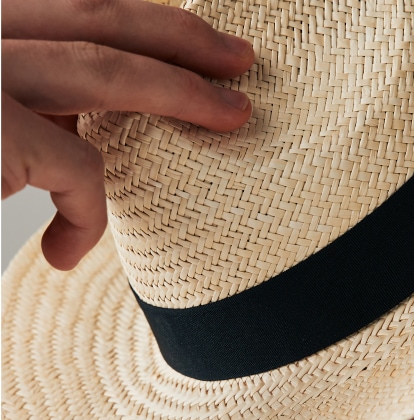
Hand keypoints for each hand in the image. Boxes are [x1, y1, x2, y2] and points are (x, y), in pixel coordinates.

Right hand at [1, 0, 254, 269]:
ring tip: (236, 117)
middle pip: (96, 15)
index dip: (141, 22)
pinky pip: (75, 167)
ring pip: (103, 72)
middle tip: (240, 58)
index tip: (193, 44)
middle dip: (180, 37)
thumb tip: (71, 139)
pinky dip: (84, 214)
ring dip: (184, 94)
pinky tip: (66, 251)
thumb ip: (23, 112)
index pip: (74, 10)